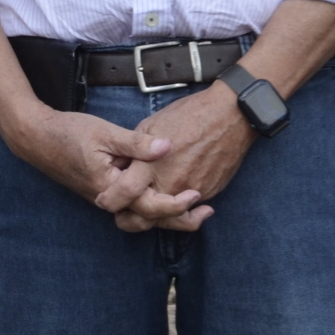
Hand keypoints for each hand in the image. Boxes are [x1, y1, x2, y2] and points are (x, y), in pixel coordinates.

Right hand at [2, 105, 210, 228]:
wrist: (35, 138)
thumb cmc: (68, 133)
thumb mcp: (104, 133)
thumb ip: (136, 143)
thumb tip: (167, 146)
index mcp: (109, 188)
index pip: (148, 206)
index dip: (175, 203)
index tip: (197, 194)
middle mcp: (108, 199)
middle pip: (148, 219)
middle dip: (179, 219)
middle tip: (206, 211)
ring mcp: (105, 197)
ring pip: (141, 214)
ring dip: (168, 213)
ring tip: (194, 207)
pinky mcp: (104, 191)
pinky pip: (133, 205)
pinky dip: (153, 203)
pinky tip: (168, 192)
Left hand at [115, 86, 254, 232]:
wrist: (229, 116)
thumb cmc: (189, 115)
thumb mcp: (152, 123)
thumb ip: (136, 149)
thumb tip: (126, 163)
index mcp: (151, 165)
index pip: (125, 193)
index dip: (111, 200)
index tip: (105, 199)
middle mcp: (170, 183)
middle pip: (144, 217)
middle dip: (128, 220)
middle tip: (121, 213)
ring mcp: (191, 192)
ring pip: (167, 219)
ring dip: (154, 217)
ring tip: (144, 211)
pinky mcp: (208, 193)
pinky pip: (188, 211)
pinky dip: (177, 210)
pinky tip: (170, 202)